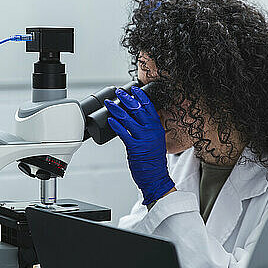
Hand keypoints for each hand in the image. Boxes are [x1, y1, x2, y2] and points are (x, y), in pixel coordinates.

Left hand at [104, 86, 174, 204]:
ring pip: (128, 119)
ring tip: (109, 103)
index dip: (141, 96)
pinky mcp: (135, 147)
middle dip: (127, 99)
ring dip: (117, 109)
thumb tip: (137, 118)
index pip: (149, 107)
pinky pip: (123, 133)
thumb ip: (149, 129)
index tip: (134, 89)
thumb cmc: (154, 161)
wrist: (156, 177)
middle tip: (118, 93)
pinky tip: (110, 119)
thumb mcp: (156, 140)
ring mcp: (143, 139)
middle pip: (138, 109)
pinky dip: (116, 125)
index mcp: (157, 128)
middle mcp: (151, 131)